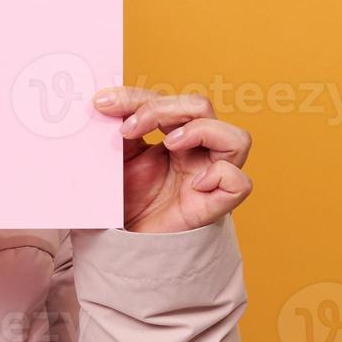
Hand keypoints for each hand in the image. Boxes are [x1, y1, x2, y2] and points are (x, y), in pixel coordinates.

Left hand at [93, 87, 252, 233]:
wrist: (119, 245)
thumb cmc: (121, 201)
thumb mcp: (114, 158)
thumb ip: (114, 128)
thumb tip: (103, 100)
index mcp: (174, 135)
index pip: (166, 99)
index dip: (136, 96)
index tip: (102, 103)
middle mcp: (197, 152)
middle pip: (201, 107)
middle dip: (163, 108)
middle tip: (129, 128)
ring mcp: (209, 178)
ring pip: (237, 138)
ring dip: (201, 131)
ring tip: (168, 143)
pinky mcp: (214, 206)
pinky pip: (240, 182)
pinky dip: (221, 175)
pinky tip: (193, 184)